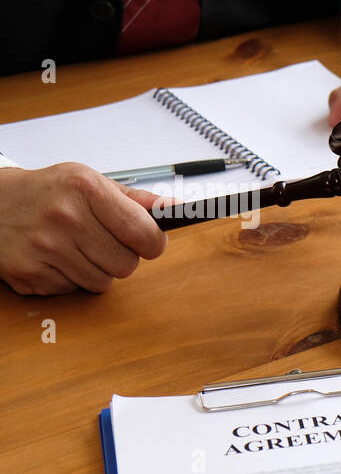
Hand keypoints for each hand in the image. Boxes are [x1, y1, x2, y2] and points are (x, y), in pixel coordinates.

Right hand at [0, 163, 168, 295]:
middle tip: (99, 240)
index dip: (152, 243)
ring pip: (102, 282)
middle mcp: (64, 217)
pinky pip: (74, 290)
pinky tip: (54, 257)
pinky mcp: (29, 274)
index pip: (144, 234)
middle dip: (121, 257)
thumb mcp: (91, 183)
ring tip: (74, 247)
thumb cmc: (48, 192)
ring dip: (95, 270)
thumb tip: (177, 209)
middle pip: (127, 265)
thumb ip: (137, 201)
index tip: (146, 240)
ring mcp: (44, 248)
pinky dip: (69, 278)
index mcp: (85, 189)